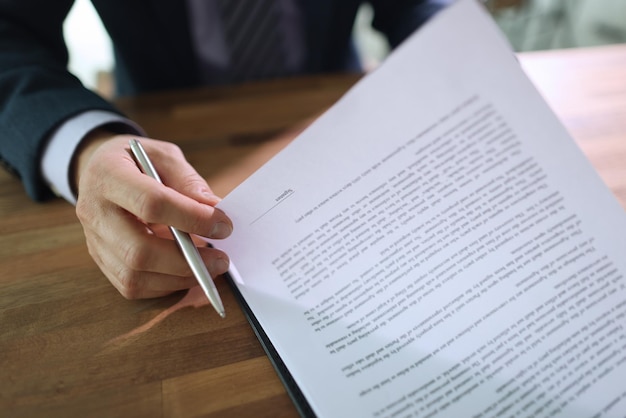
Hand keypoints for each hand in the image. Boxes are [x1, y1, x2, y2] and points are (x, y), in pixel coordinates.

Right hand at [73, 130, 231, 298]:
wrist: (99, 171)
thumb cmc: (137, 161)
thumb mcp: (164, 155)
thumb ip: (188, 181)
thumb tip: (215, 209)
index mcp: (108, 175)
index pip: (150, 203)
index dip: (191, 218)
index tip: (224, 226)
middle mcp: (94, 212)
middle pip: (138, 251)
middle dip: (186, 261)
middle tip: (222, 259)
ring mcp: (94, 241)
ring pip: (134, 276)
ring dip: (179, 279)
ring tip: (210, 268)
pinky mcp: (101, 260)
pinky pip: (132, 286)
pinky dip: (166, 286)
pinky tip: (188, 273)